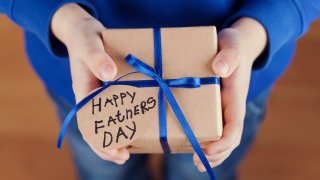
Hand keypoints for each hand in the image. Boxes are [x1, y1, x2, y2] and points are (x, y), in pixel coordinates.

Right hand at [51, 3, 128, 164]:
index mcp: (83, 92)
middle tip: (124, 157)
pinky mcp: (113, 90)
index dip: (99, 139)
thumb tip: (109, 73)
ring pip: (108, 122)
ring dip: (117, 136)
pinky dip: (125, 120)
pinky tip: (137, 128)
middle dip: (108, 145)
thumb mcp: (89, 45)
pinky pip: (117, 110)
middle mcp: (92, 98)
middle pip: (97, 128)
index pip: (88, 124)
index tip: (114, 150)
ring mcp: (102, 96)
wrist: (87, 32)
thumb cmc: (86, 39)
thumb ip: (97, 58)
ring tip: (130, 151)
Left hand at [193, 18, 266, 170]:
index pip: (235, 125)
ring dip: (211, 152)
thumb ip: (228, 55)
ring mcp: (222, 108)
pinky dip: (205, 140)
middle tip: (198, 161)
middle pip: (229, 137)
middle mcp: (230, 107)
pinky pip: (211, 127)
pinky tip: (191, 145)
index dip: (224, 141)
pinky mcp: (212, 106)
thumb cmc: (232, 45)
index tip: (209, 148)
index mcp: (235, 97)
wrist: (232, 45)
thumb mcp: (231, 45)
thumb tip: (220, 68)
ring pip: (221, 136)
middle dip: (216, 153)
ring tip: (196, 162)